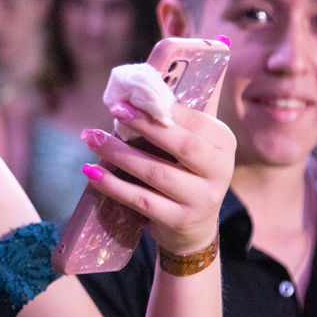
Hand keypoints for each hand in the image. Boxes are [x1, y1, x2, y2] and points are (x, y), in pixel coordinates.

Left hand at [82, 101, 235, 254]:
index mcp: (224, 144)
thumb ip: (176, 119)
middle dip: (143, 125)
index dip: (161, 110)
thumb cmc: (187, 173)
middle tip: (113, 110)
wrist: (196, 228)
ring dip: (119, 153)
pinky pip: (141, 200)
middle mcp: (219, 171)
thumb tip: (140, 88)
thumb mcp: (193, 144)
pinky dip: (113, 185)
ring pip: (156, 172)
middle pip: (181, 145)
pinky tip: (92, 172)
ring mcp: (201, 199)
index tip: (129, 98)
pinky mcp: (179, 220)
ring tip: (92, 138)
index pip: (195, 122)